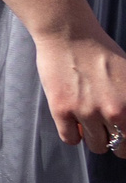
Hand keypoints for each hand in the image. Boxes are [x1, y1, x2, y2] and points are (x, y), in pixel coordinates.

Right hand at [36, 26, 125, 152]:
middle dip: (116, 142)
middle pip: (119, 148)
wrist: (70, 35)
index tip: (124, 136)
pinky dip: (72, 134)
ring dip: (93, 137)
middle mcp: (114, 111)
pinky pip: (69, 139)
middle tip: (108, 131)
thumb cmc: (102, 52)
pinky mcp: (62, 110)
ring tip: (88, 122)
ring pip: (95, 146)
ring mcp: (86, 112)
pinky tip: (73, 121)